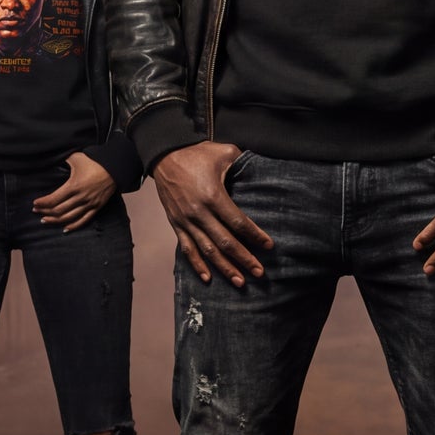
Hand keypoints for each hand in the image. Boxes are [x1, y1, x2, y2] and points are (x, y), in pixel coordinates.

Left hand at [34, 150, 117, 231]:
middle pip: (59, 210)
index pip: (54, 199)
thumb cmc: (95, 161)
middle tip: (36, 211)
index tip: (34, 204)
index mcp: (74, 186)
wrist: (115, 168)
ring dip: (55, 221)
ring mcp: (89, 204)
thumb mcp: (76, 157)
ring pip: (69, 217)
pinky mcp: (96, 207)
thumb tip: (50, 158)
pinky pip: (84, 220)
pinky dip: (73, 226)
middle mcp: (81, 197)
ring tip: (45, 220)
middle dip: (45, 212)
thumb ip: (62, 159)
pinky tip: (65, 229)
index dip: (42, 203)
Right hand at [153, 141, 271, 286]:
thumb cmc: (197, 153)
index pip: (238, 222)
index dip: (255, 236)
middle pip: (225, 242)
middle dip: (244, 259)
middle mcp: (199, 212)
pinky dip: (197, 265)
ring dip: (224, 268)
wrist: (164, 155)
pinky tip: (208, 278)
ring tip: (240, 281)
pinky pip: (187, 249)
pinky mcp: (176, 223)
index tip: (269, 246)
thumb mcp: (224, 153)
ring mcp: (186, 220)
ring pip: (207, 250)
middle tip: (260, 272)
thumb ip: (243, 163)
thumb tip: (262, 169)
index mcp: (213, 196)